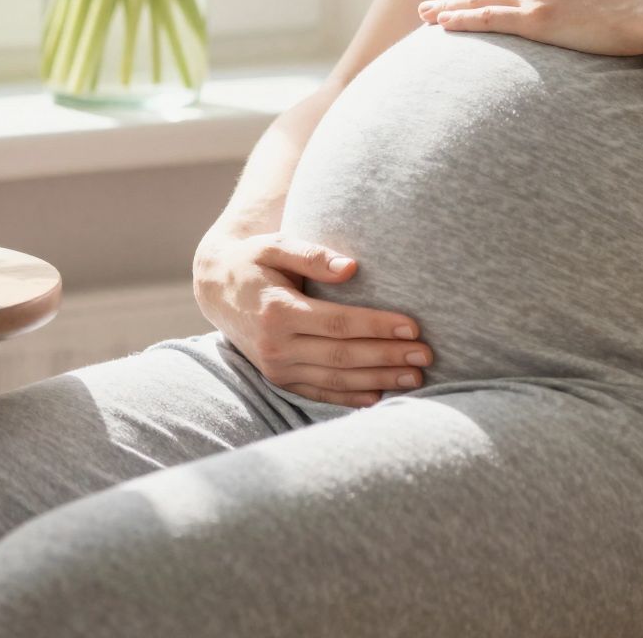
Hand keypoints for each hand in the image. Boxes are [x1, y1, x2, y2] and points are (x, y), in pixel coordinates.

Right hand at [192, 231, 431, 406]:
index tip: (413, 326)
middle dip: (387, 357)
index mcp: (277, 311)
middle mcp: (275, 345)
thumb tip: (351, 267)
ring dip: (378, 380)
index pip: (338, 323)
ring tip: (415, 378)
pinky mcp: (278, 379)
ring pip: (335, 379)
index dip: (377, 326)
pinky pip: (318, 393)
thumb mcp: (276, 244)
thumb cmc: (254, 259)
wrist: (216, 286)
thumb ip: (312, 253)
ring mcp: (275, 367)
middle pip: (342, 355)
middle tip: (426, 356)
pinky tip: (380, 396)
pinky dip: (349, 398)